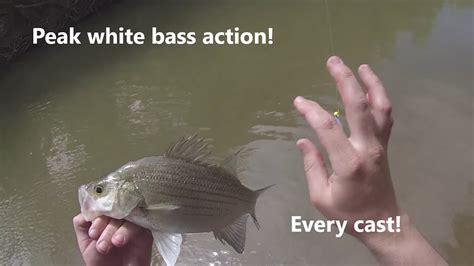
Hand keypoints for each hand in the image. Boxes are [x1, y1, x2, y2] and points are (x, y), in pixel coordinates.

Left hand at [73, 214, 152, 265]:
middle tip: (100, 245)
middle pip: (114, 209)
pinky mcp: (144, 230)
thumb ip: (83, 224)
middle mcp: (120, 216)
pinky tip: (119, 241)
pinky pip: (137, 223)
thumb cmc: (102, 260)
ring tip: (106, 247)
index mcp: (107, 216)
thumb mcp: (86, 241)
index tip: (92, 234)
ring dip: (113, 231)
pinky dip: (126, 231)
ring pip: (124, 215)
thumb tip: (87, 208)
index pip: (103, 205)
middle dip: (104, 226)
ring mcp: (133, 221)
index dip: (97, 217)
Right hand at [294, 56, 397, 237]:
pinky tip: (371, 86)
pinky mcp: (385, 145)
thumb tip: (303, 141)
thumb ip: (312, 167)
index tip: (298, 102)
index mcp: (348, 163)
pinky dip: (380, 97)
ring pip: (380, 107)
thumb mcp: (321, 197)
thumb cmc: (348, 213)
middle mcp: (367, 148)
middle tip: (332, 61)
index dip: (312, 111)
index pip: (328, 128)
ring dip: (371, 83)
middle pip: (359, 107)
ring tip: (359, 66)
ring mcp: (380, 145)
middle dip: (345, 80)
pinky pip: (386, 116)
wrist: (382, 222)